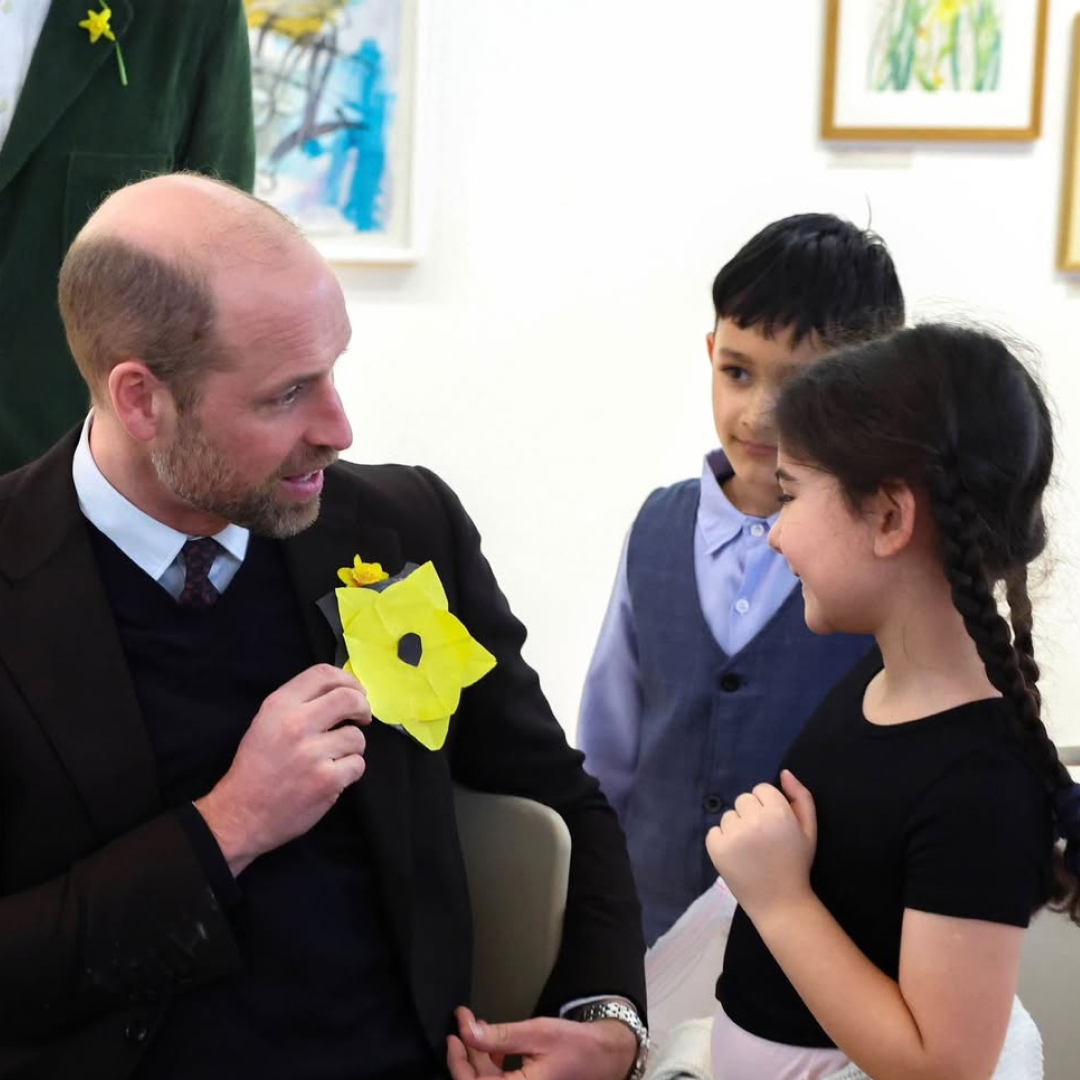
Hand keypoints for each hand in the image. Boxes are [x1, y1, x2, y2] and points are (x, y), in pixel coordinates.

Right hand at [195, 664, 369, 874]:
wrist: (241, 814)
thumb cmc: (256, 767)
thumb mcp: (266, 723)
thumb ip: (299, 704)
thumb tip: (344, 691)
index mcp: (279, 706)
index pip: (322, 674)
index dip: (347, 680)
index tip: (355, 692)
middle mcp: (296, 724)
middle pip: (349, 698)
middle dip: (362, 707)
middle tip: (362, 718)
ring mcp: (312, 753)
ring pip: (356, 737)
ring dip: (352, 747)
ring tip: (334, 758)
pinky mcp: (327, 780)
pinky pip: (357, 765)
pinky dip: (349, 771)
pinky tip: (332, 777)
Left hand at [447, 1006, 636, 1079]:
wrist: (604, 1056)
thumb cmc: (576, 1046)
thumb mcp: (537, 1033)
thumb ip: (501, 1036)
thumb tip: (468, 1032)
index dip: (458, 1063)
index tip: (453, 1036)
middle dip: (468, 1052)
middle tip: (464, 1022)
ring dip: (479, 1056)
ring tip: (476, 1026)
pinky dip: (492, 1061)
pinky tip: (493, 1043)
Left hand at [705, 770, 816, 918]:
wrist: (781, 903)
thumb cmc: (796, 864)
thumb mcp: (808, 830)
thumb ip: (801, 797)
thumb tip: (785, 773)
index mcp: (778, 813)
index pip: (762, 789)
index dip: (768, 807)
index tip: (774, 826)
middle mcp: (754, 820)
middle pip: (744, 800)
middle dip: (751, 815)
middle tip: (762, 839)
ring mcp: (733, 835)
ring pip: (729, 816)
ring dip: (737, 828)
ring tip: (750, 850)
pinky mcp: (716, 849)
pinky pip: (714, 831)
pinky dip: (722, 841)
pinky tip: (737, 856)